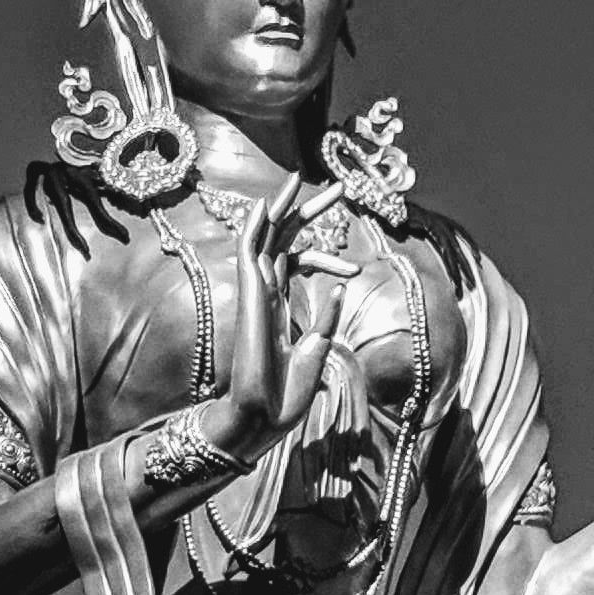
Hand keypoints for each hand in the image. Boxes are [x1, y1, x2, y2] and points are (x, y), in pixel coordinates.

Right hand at [208, 200, 340, 459]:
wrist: (264, 415)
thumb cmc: (285, 393)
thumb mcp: (318, 348)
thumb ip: (327, 317)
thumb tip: (342, 286)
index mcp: (280, 304)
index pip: (297, 258)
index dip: (319, 240)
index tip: (345, 227)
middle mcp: (267, 293)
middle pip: (285, 239)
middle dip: (309, 212)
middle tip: (339, 189)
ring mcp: (257, 292)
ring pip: (266, 237)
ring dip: (283, 208)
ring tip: (301, 178)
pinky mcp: (251, 296)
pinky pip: (248, 253)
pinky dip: (255, 227)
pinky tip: (267, 205)